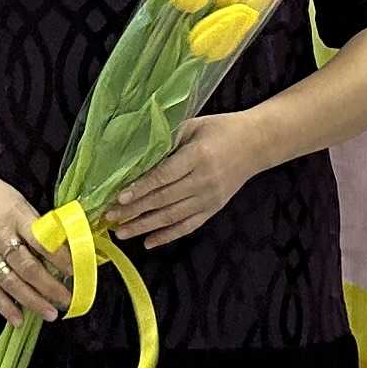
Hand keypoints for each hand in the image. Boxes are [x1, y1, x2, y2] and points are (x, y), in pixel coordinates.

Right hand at [0, 177, 71, 324]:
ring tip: (50, 314)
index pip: (41, 242)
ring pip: (11, 282)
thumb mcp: (19, 202)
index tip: (76, 272)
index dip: (60, 259)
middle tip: (67, 301)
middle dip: (50, 287)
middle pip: (28, 267)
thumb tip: (62, 250)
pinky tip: (18, 319)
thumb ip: (36, 226)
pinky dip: (4, 306)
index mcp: (15, 216)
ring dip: (32, 301)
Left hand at [103, 112, 266, 251]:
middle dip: (134, 210)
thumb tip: (136, 154)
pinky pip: (188, 226)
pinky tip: (149, 242)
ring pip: (172, 217)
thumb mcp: (194, 125)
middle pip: (163, 199)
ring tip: (121, 232)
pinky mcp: (214, 208)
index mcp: (197, 157)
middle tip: (109, 217)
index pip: (164, 176)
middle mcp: (203, 180)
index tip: (119, 197)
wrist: (257, 144)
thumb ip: (168, 139)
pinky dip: (168, 236)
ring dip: (145, 226)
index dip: (140, 188)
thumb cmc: (222, 129)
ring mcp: (210, 198)